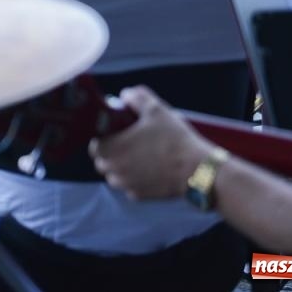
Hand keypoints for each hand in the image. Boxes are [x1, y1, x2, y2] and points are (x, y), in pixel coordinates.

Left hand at [90, 86, 214, 200]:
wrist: (197, 170)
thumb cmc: (174, 139)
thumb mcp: (156, 109)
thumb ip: (136, 97)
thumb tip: (125, 95)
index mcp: (111, 149)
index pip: (94, 145)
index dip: (103, 137)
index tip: (115, 132)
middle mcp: (114, 170)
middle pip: (102, 161)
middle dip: (112, 152)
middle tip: (129, 142)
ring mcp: (127, 185)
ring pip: (115, 175)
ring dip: (122, 167)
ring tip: (141, 156)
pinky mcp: (140, 196)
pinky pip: (131, 186)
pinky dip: (136, 179)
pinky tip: (151, 169)